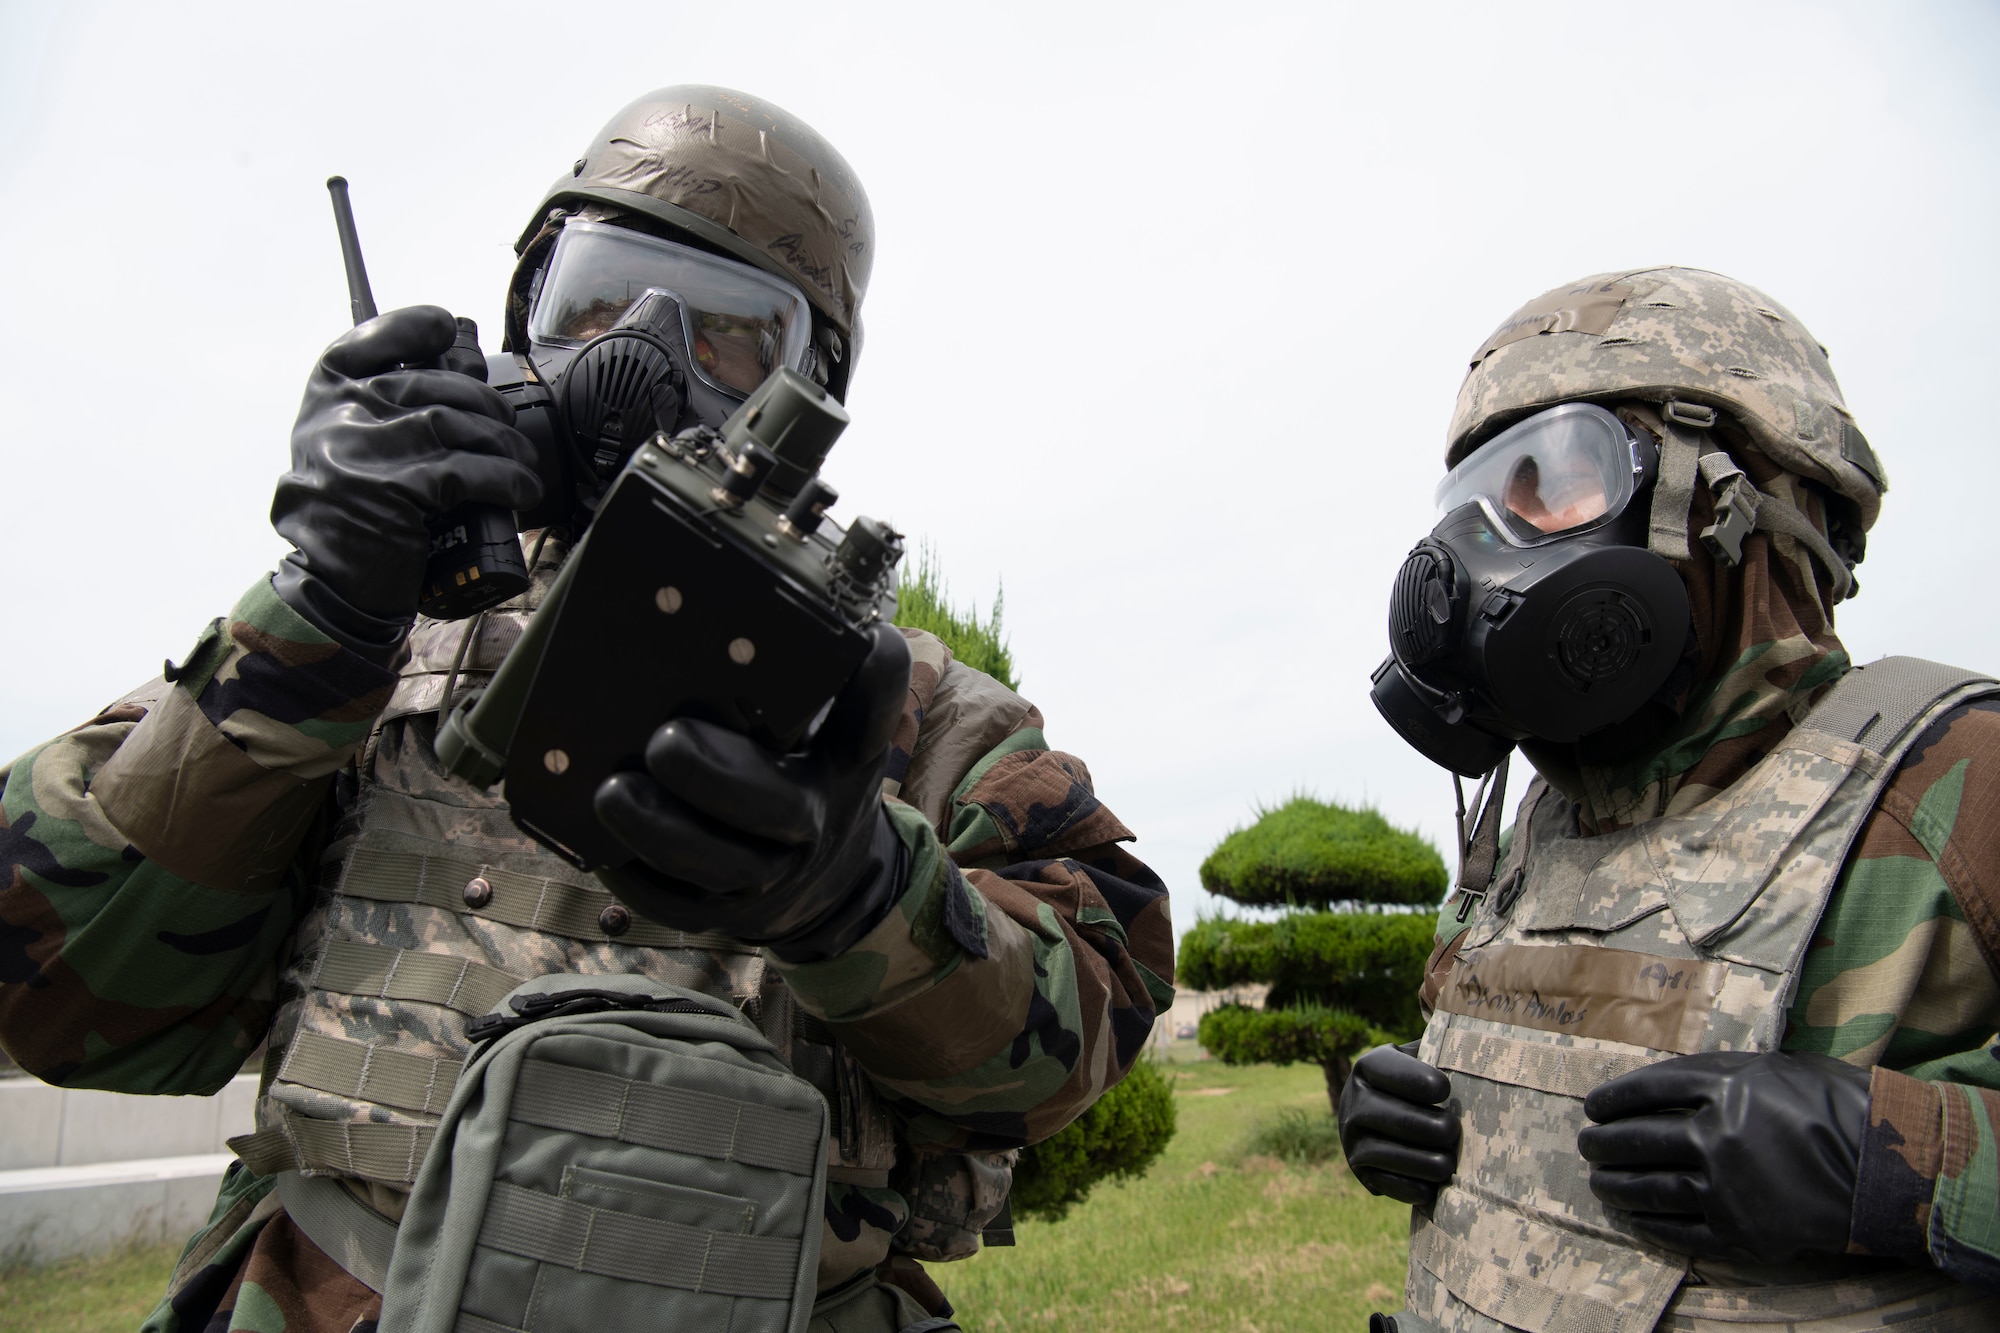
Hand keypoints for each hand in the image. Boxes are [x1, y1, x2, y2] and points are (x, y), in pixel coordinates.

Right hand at [270, 305, 541, 659]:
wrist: (334, 584)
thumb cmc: (357, 509)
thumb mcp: (354, 444)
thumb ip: (391, 401)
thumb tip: (464, 351)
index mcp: (324, 397)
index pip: (369, 338)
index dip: (414, 327)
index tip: (448, 329)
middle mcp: (337, 416)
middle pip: (430, 385)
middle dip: (483, 403)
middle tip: (504, 428)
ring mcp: (363, 451)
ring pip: (454, 424)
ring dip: (502, 443)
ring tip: (520, 462)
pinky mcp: (394, 490)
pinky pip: (467, 471)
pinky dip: (505, 478)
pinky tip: (521, 488)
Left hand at [593, 625, 912, 960]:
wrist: (828, 882)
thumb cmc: (806, 777)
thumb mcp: (831, 733)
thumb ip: (806, 685)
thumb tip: (732, 608)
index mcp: (845, 762)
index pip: (871, 712)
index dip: (873, 681)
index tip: (862, 637)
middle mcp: (812, 821)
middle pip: (770, 806)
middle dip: (713, 776)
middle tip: (664, 741)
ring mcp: (767, 877)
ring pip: (712, 866)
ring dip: (657, 831)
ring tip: (610, 792)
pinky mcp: (723, 916)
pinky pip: (672, 902)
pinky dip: (632, 874)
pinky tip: (596, 838)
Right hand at [1339, 1042, 1459, 1205]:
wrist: (1393, 1114)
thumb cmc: (1423, 1080)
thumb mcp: (1424, 1056)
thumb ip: (1442, 1049)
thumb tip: (1473, 1049)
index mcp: (1368, 1067)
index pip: (1390, 1071)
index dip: (1420, 1082)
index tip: (1446, 1091)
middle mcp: (1353, 1102)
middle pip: (1392, 1117)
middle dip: (1429, 1127)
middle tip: (1454, 1130)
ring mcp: (1353, 1139)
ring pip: (1386, 1154)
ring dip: (1423, 1161)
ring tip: (1450, 1162)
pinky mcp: (1362, 1172)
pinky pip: (1386, 1183)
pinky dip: (1411, 1187)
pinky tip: (1434, 1185)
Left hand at [1578, 1050, 1869, 1261]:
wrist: (1892, 1171)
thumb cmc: (1842, 1107)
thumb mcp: (1780, 1069)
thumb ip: (1725, 1075)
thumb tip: (1676, 1084)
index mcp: (1726, 1087)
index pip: (1649, 1089)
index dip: (1615, 1098)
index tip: (1593, 1106)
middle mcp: (1718, 1135)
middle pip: (1639, 1139)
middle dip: (1605, 1143)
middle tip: (1587, 1144)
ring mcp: (1727, 1187)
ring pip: (1650, 1187)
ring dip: (1616, 1184)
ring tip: (1598, 1181)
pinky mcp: (1742, 1231)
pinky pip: (1680, 1229)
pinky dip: (1649, 1223)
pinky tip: (1632, 1218)